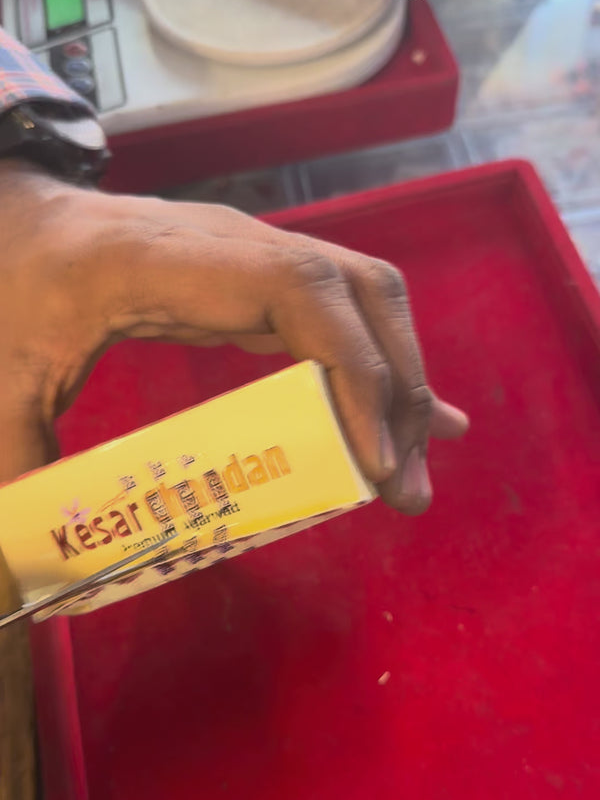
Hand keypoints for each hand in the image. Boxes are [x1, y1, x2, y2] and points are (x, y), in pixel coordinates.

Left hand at [0, 160, 467, 509]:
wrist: (25, 221)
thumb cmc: (16, 286)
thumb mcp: (7, 377)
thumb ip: (19, 460)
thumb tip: (24, 577)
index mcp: (173, 261)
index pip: (302, 293)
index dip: (355, 372)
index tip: (371, 461)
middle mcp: (237, 245)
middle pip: (361, 295)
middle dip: (399, 392)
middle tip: (402, 488)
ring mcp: (259, 255)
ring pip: (368, 300)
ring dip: (401, 382)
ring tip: (409, 470)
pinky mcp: (265, 278)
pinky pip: (347, 312)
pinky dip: (383, 368)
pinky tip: (414, 421)